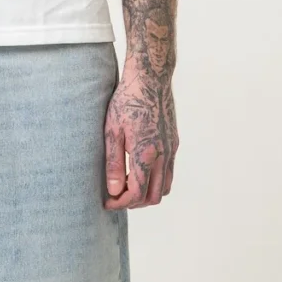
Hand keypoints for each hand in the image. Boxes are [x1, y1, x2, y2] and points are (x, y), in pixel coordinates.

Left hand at [103, 64, 177, 208]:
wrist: (151, 78)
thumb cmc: (127, 101)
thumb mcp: (112, 131)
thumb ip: (113, 163)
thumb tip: (113, 189)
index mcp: (145, 154)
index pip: (136, 193)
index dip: (120, 203)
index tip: (107, 202)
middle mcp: (163, 155)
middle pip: (154, 197)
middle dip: (134, 203)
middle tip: (116, 197)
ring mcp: (172, 150)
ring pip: (165, 187)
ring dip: (148, 193)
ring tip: (128, 186)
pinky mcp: (174, 143)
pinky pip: (169, 172)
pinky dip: (157, 180)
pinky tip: (140, 170)